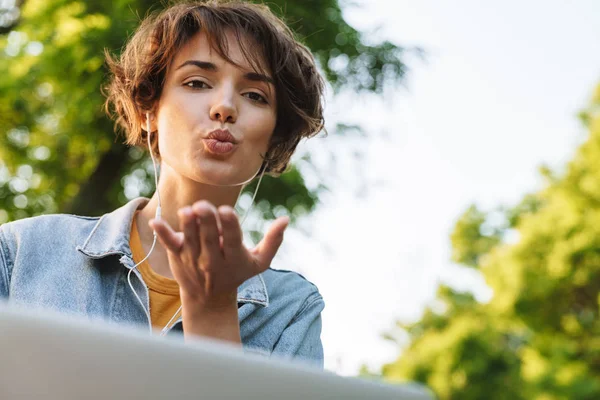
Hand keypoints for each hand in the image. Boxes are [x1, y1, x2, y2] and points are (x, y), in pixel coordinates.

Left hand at [149, 200, 288, 309]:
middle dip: (206, 222)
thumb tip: (286, 218)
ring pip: (190, 239)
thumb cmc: (238, 273)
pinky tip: (156, 222)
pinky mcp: (177, 256)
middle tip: (203, 206)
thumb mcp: (260, 262)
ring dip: (187, 225)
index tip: (227, 211)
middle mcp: (212, 259)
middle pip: (209, 238)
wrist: (209, 299)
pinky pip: (169, 244)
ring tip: (187, 211)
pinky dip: (163, 234)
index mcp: (234, 257)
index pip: (232, 239)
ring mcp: (193, 258)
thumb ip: (273, 240)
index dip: (229, 226)